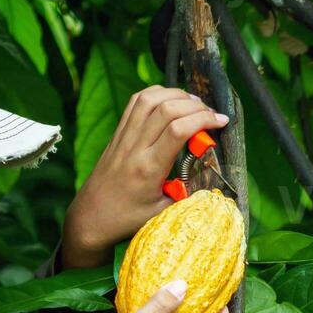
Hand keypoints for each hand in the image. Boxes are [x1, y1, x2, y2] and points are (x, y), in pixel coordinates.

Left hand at [61, 86, 228, 269]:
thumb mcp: (163, 212)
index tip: (222, 121)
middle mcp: (134, 147)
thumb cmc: (127, 219)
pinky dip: (156, 94)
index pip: (178, 130)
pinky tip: (170, 100)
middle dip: (195, 105)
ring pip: (150, 99)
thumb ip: (188, 194)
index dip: (204, 120)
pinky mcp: (117, 133)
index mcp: (148, 168)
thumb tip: (213, 179)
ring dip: (176, 94)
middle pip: (167, 108)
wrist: (91, 217)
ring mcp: (123, 137)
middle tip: (212, 113)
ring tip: (194, 103)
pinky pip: (135, 102)